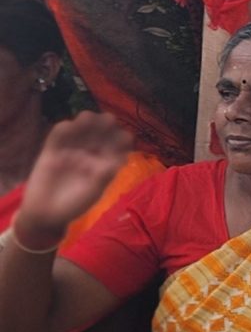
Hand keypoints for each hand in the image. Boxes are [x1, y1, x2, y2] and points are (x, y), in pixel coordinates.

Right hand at [13, 110, 134, 245]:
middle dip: (105, 123)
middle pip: (100, 131)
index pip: (117, 145)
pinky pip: (58, 135)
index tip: (123, 137)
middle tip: (107, 120)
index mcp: (105, 161)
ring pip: (80, 129)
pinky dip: (63, 129)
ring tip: (86, 118)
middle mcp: (91, 152)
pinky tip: (66, 127)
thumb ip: (103, 177)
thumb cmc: (74, 204)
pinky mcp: (52, 150)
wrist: (46, 213)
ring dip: (85, 120)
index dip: (121, 139)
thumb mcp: (93, 192)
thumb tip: (116, 162)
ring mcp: (72, 149)